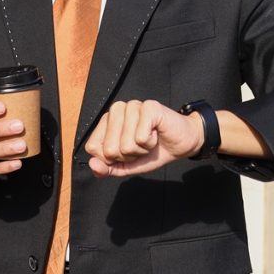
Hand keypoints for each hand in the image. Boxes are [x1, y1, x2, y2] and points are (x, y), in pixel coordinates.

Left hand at [85, 99, 203, 177]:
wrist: (180, 144)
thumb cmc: (152, 151)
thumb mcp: (126, 165)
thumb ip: (107, 168)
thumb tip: (92, 164)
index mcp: (106, 121)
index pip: (92, 147)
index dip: (110, 158)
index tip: (126, 151)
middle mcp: (116, 110)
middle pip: (108, 149)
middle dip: (128, 156)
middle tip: (140, 145)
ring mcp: (132, 106)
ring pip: (125, 144)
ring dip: (141, 149)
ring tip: (149, 139)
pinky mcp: (149, 107)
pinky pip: (140, 138)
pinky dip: (150, 143)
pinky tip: (156, 133)